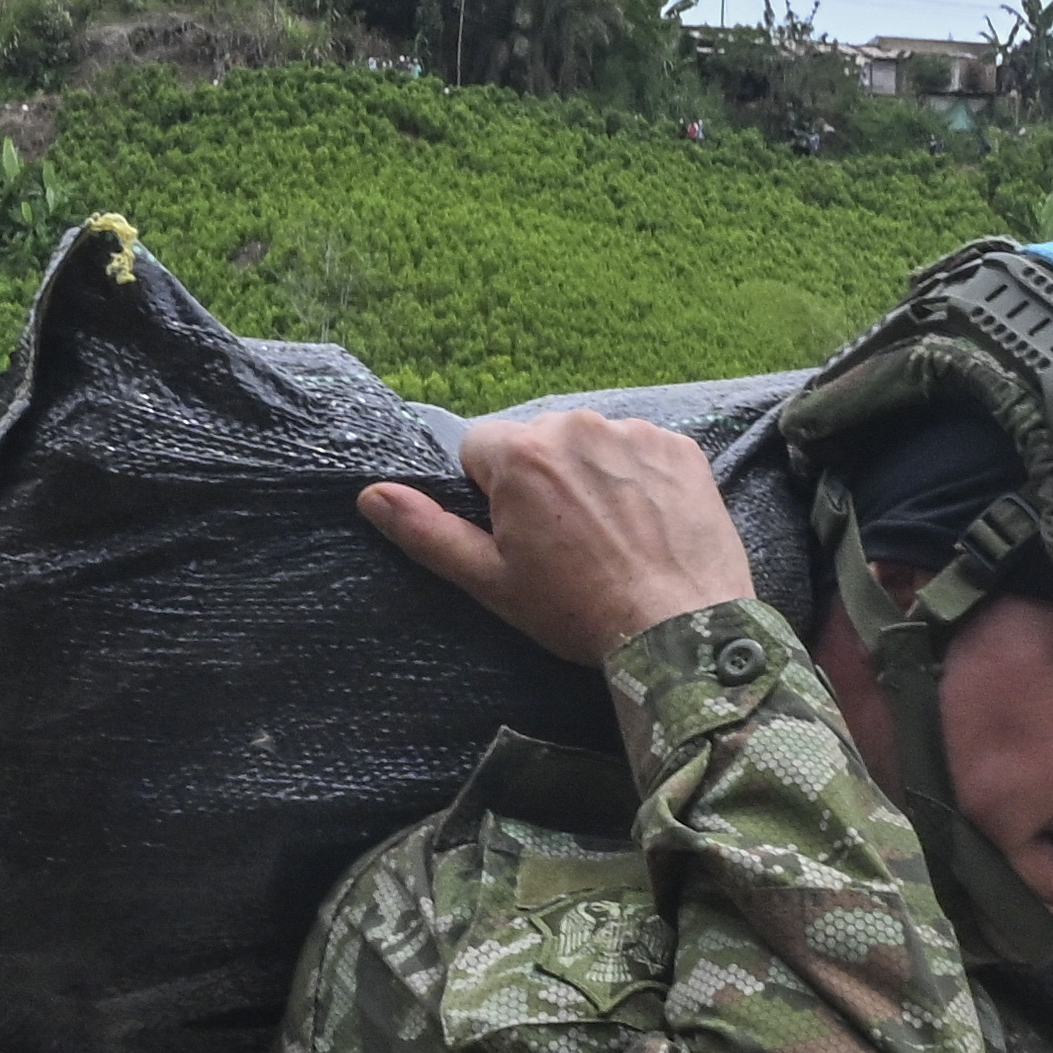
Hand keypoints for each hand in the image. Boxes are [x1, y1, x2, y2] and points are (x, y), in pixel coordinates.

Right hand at [356, 405, 761, 671]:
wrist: (681, 627)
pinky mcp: (678, 447)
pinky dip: (635, 479)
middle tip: (563, 545)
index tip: (514, 537)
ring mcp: (633, 432)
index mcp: (520, 454)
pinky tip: (644, 525)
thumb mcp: (490, 580)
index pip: (476, 449)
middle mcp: (576, 425)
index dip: (488, 496)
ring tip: (608, 537)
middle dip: (539, 481)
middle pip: (534, 443)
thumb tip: (371, 495)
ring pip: (587, 444)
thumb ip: (427, 531)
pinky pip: (638, 449)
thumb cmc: (577, 609)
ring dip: (588, 477)